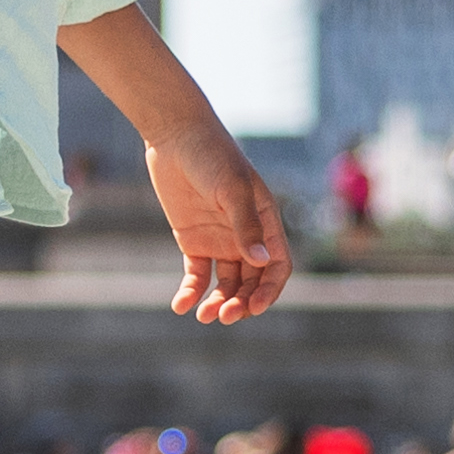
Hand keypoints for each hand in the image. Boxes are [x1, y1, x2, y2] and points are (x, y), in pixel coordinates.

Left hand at [145, 122, 293, 327]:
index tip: (253, 308)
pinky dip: (191, 292)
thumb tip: (261, 262)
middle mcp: (246, 235)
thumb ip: (246, 226)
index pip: (277, 266)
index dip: (269, 290)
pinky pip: (197, 274)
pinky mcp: (193, 240)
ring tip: (204, 317)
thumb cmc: (212, 156)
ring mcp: (219, 239)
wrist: (175, 136)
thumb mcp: (232, 190)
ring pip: (225, 283)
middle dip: (241, 302)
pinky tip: (181, 306)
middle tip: (224, 317)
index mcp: (266, 222)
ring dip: (219, 302)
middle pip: (251, 281)